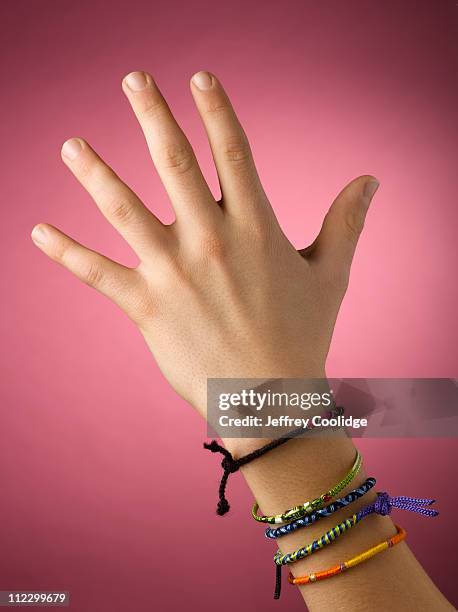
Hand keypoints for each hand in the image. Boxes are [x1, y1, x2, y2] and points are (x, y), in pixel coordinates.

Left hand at [31, 70, 378, 415]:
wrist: (268, 400)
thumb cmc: (302, 336)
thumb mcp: (330, 275)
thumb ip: (346, 222)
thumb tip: (370, 179)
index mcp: (255, 229)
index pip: (233, 152)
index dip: (215, 109)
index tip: (198, 77)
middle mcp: (211, 242)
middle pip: (175, 164)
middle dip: (153, 116)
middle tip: (133, 79)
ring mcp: (174, 274)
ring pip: (125, 210)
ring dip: (95, 173)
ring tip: (70, 145)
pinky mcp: (146, 308)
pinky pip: (97, 274)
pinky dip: (65, 252)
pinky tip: (36, 231)